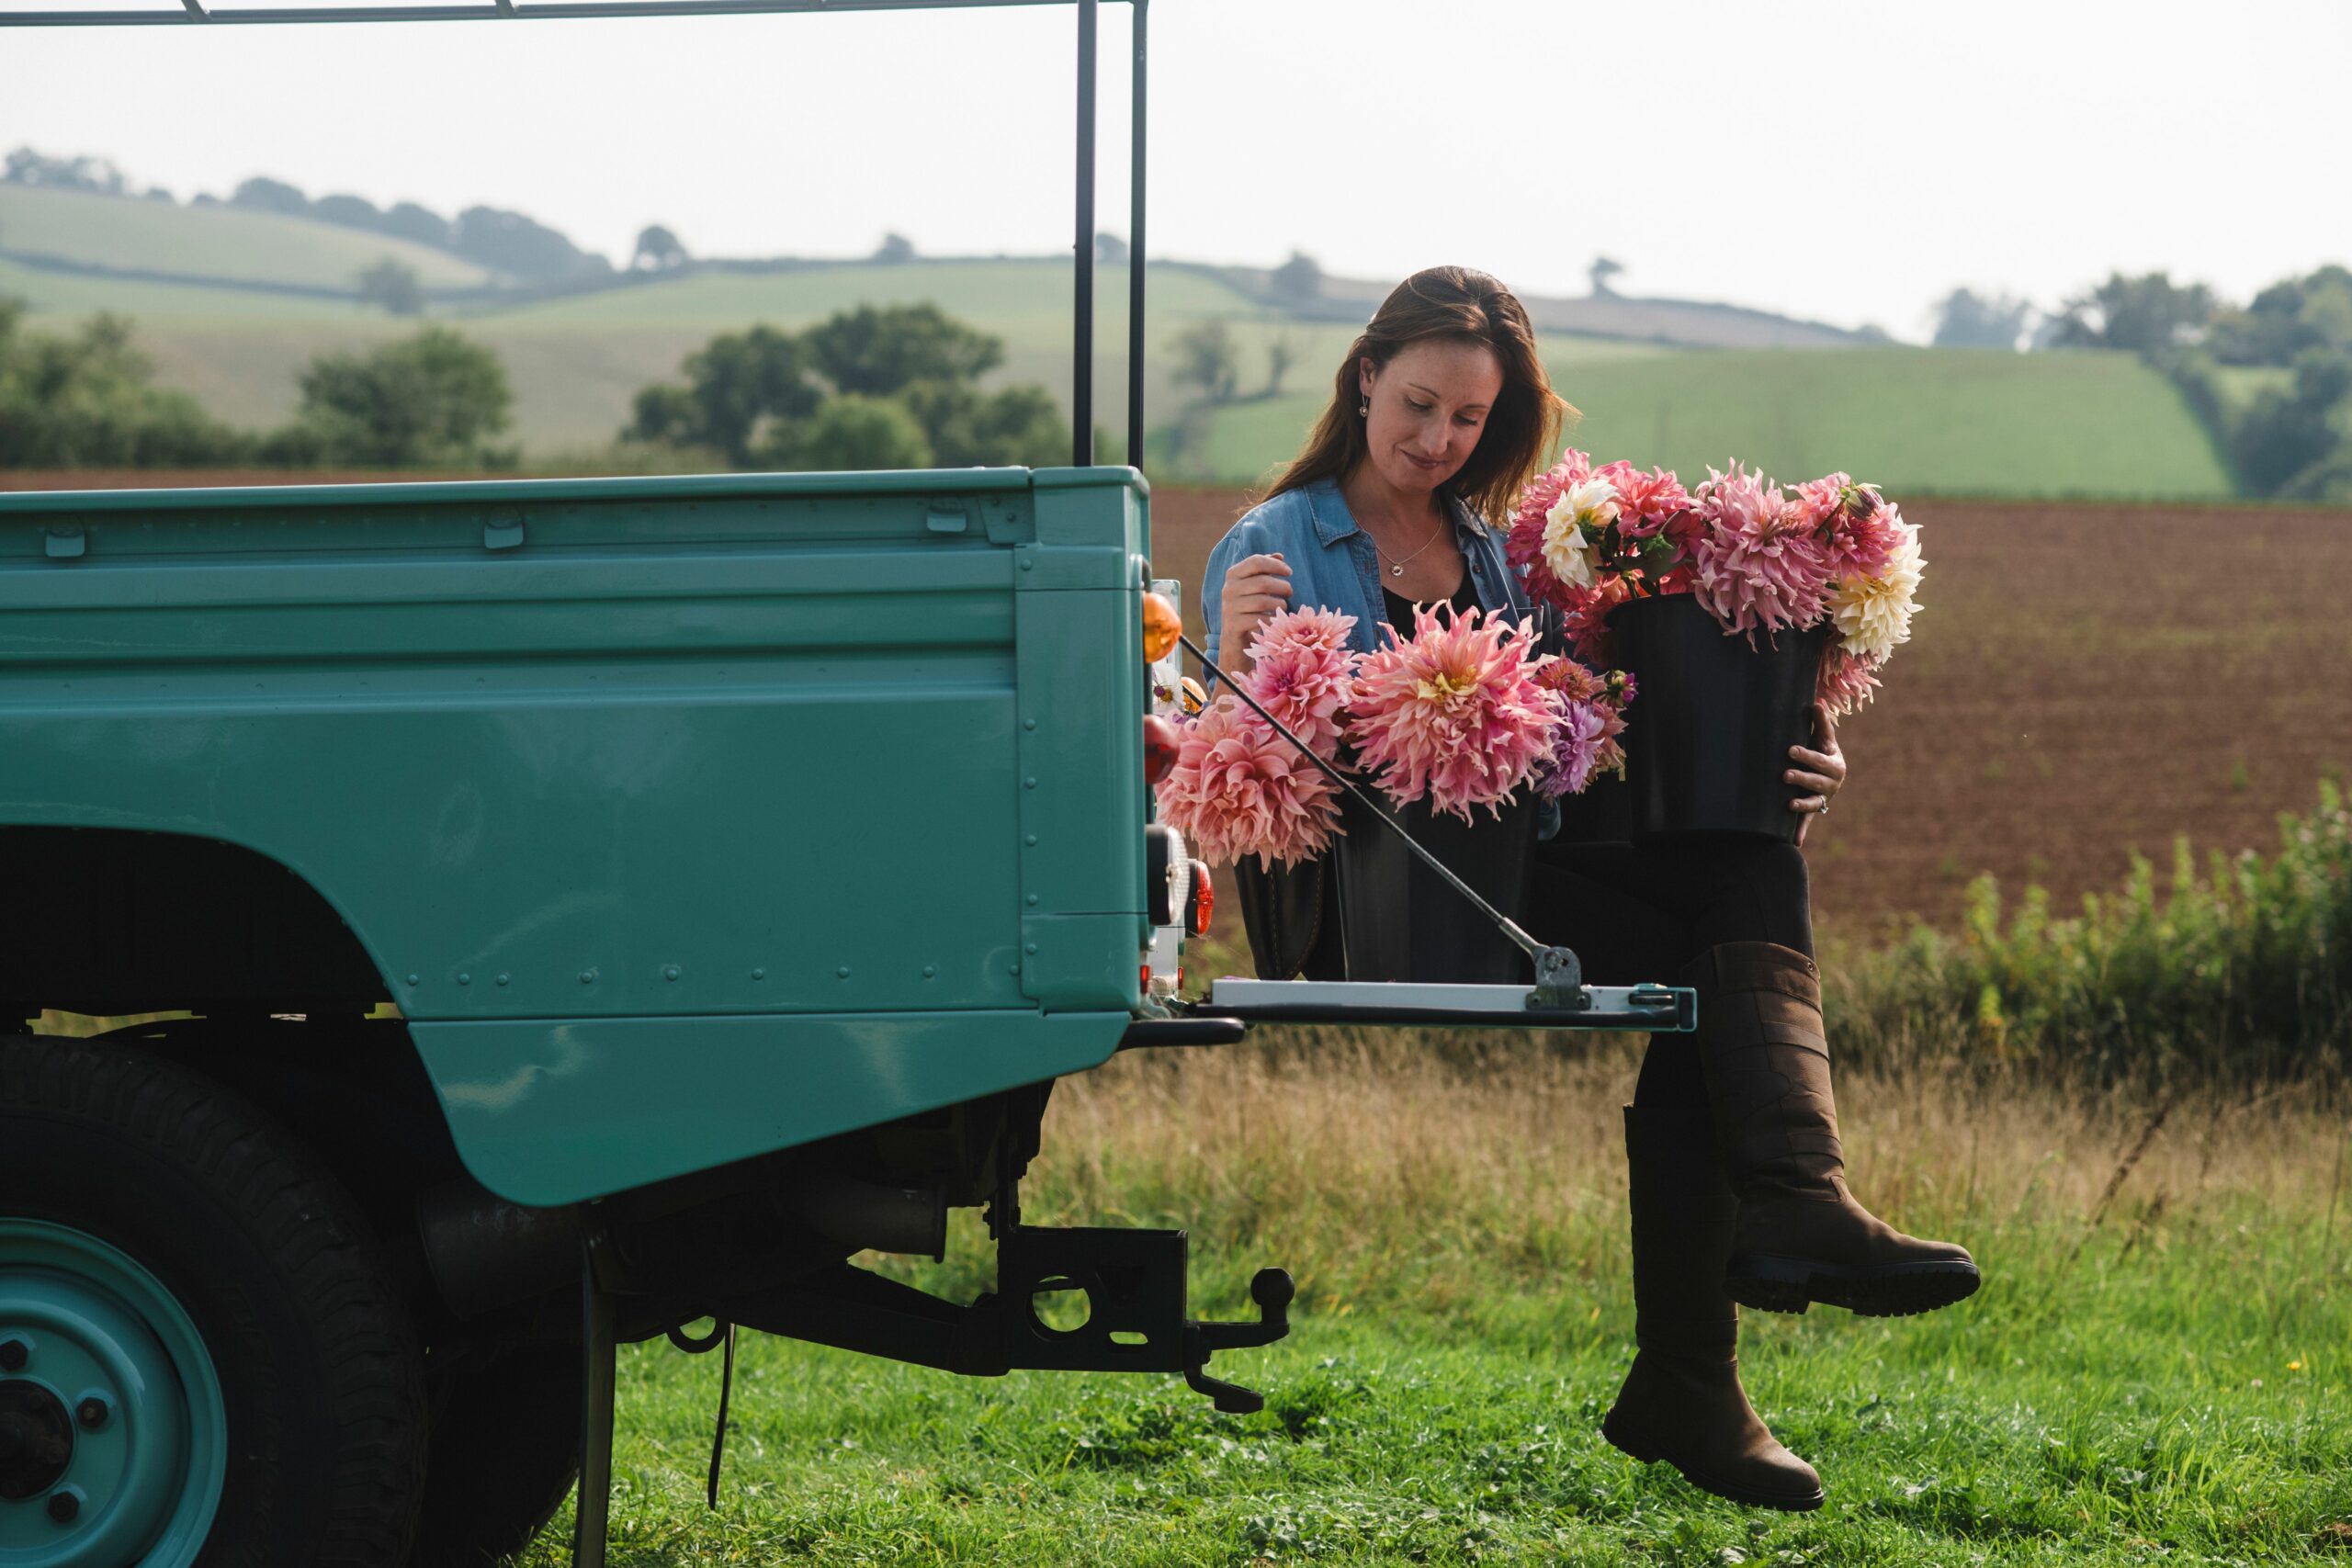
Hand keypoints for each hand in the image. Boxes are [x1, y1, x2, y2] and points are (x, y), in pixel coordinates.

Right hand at [1218, 552, 1291, 671]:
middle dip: (1282, 586)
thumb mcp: (1255, 583)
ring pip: (1263, 601)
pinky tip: (1275, 618)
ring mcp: (1230, 607)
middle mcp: (1229, 588)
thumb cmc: (1250, 603)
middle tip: (1290, 591)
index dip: (1276, 565)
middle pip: (1263, 582)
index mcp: (1233, 574)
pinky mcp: (1234, 624)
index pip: (1256, 561)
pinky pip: (1261, 619)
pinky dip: (1272, 618)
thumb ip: (1265, 568)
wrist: (1235, 634)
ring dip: (1280, 603)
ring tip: (1283, 605)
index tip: (1289, 572)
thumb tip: (1279, 555)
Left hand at [1787, 700, 1845, 847]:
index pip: (1820, 760)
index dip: (1806, 756)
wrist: (1828, 772)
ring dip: (1802, 804)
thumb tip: (1816, 704)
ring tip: (1788, 803)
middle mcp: (1831, 783)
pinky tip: (1795, 842)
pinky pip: (1807, 821)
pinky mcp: (1813, 809)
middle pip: (1817, 781)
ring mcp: (1822, 798)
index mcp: (1834, 764)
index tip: (1790, 750)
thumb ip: (1822, 724)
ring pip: (1813, 802)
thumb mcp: (1823, 738)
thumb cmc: (1822, 750)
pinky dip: (1801, 831)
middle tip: (1785, 775)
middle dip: (1802, 778)